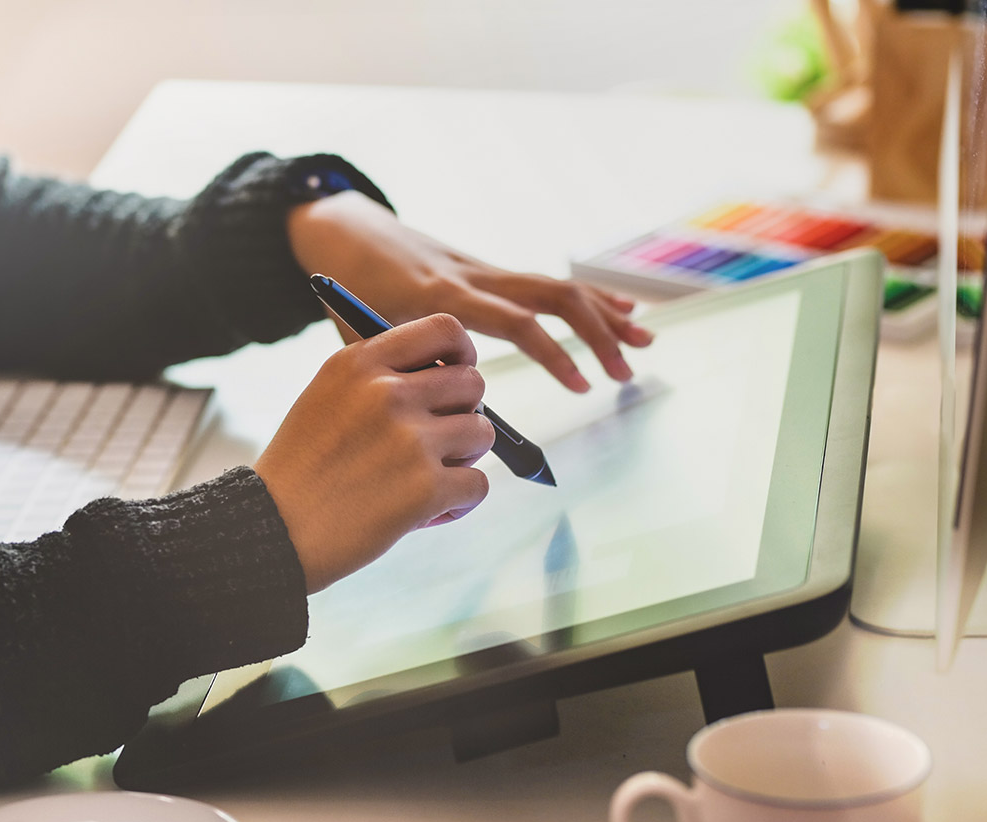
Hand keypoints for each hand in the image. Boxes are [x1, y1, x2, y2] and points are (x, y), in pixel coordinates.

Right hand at [254, 314, 495, 592]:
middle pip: (472, 384)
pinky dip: (460, 501)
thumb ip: (380, 377)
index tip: (458, 373)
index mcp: (359, 363)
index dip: (463, 352)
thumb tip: (453, 374)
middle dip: (464, 413)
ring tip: (427, 478)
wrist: (270, 531)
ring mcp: (409, 440)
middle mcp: (387, 393)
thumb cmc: (301, 470)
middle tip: (438, 441)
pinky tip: (429, 511)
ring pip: (482, 433)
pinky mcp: (425, 488)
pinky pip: (477, 484)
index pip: (443, 329)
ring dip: (464, 458)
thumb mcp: (326, 398)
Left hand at [287, 191, 653, 392]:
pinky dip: (587, 296)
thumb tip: (452, 420)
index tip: (583, 386)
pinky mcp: (488, 272)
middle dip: (597, 333)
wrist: (343, 236)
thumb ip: (405, 377)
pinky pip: (545, 282)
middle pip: (552, 295)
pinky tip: (622, 308)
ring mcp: (484, 271)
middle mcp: (473, 278)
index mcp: (443, 299)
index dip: (553, 355)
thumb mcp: (364, 341)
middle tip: (626, 371)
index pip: (517, 323)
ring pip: (556, 284)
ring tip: (643, 339)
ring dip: (604, 312)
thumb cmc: (347, 295)